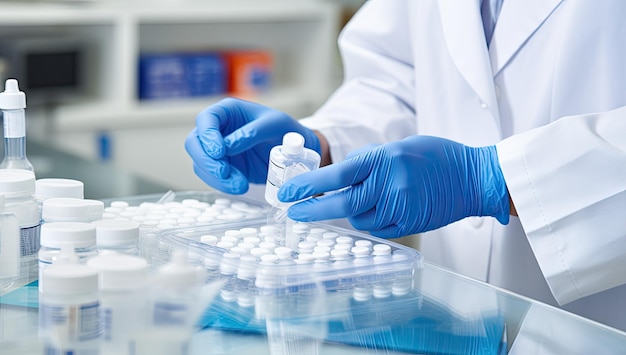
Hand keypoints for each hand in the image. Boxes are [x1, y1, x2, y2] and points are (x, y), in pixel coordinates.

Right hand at [185, 98, 319, 193]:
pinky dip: (223, 185)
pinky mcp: (224, 167)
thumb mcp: (274, 124)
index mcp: (227, 111)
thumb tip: (228, 146)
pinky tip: (240, 186)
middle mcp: (218, 129)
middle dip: (206, 161)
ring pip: (201, 164)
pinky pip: (212, 178)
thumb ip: (251, 133)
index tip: (219, 152)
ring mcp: (218, 150)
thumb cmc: (284, 129)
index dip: (207, 136)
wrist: (293, 151)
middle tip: (224, 172)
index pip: (206, 119)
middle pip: (194, 144)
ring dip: (217, 177)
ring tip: (240, 185)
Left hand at [277, 135, 508, 237]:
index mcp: (383, 159)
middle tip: (293, 213)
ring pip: (358, 219)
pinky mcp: (408, 224)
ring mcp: (399, 206)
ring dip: (352, 212)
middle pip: (341, 203)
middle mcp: (388, 184)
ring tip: (368, 198)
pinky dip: (373, 220)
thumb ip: (370, 160)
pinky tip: (385, 207)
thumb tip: (343, 171)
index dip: (308, 185)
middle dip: (312, 210)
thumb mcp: (399, 146)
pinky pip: (377, 228)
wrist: (474, 178)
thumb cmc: (437, 157)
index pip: (336, 174)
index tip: (288, 193)